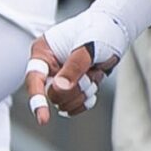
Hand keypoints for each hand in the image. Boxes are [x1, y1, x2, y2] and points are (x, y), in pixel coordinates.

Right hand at [24, 0, 150, 124]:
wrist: (116, 30)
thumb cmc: (100, 30)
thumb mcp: (89, 46)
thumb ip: (74, 67)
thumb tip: (58, 89)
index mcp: (43, 52)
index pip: (34, 79)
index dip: (37, 100)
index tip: (43, 119)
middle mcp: (47, 67)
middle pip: (53, 95)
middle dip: (75, 89)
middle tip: (90, 73)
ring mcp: (57, 79)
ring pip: (64, 103)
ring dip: (84, 93)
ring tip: (94, 73)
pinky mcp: (69, 88)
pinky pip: (73, 107)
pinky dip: (86, 100)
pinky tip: (93, 84)